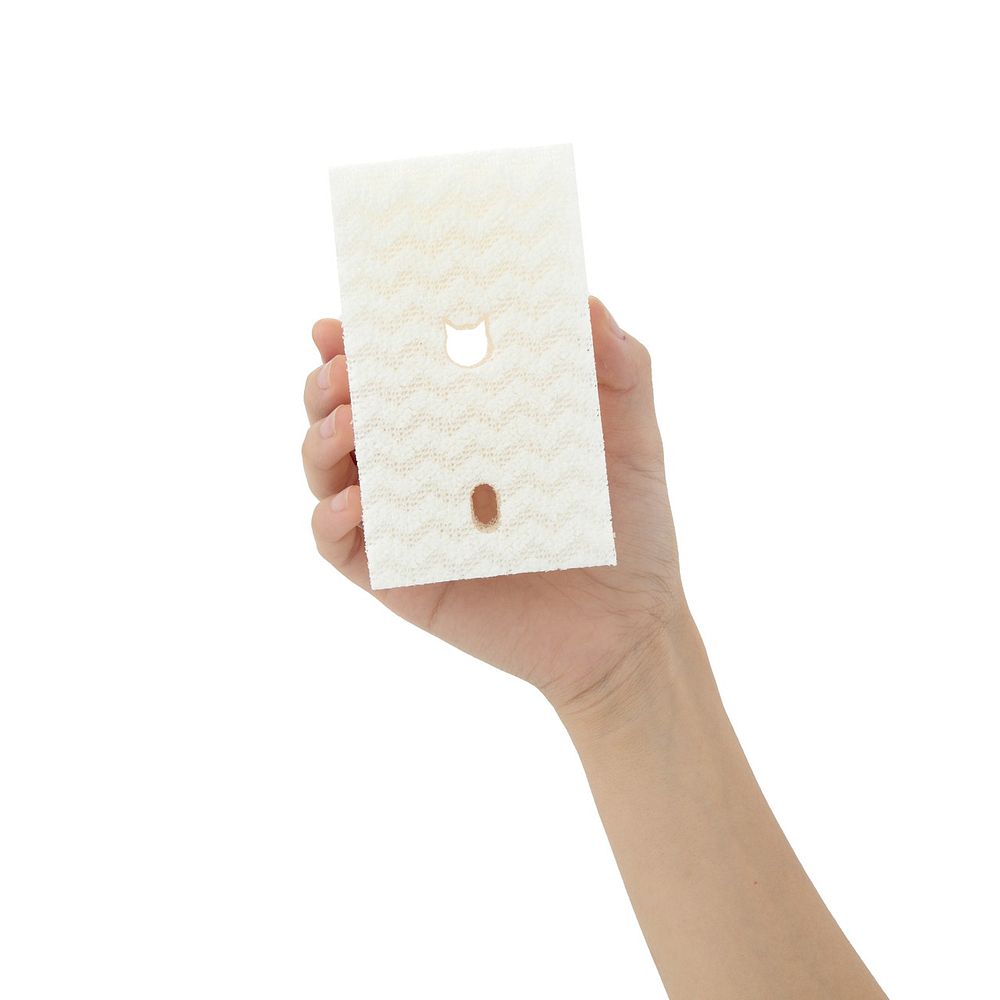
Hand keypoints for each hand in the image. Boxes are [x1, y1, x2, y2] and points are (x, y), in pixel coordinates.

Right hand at [302, 298, 685, 714]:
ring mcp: (409, 522)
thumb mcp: (633, 434)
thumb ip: (621, 367)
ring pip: (332, 475)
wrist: (630, 625)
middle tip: (339, 366)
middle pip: (349, 416)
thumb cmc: (629, 526)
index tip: (347, 316)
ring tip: (345, 422)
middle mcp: (425, 468)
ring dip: (320, 442)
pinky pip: (344, 549)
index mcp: (466, 425)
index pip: (399, 373)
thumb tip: (585, 303)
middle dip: (328, 385)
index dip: (362, 343)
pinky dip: (330, 521)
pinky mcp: (401, 579)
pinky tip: (353, 503)